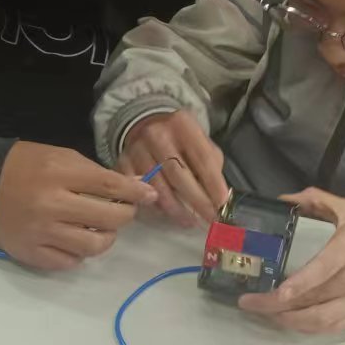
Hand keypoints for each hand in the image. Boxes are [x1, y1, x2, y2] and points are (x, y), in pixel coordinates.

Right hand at [0, 140, 157, 270]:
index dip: (136, 193)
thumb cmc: (25, 165)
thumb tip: (136, 187)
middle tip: (119, 211)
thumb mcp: (62, 157)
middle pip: (108, 219)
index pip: (111, 187)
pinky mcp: (30, 254)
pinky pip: (69, 262)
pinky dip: (78, 253)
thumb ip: (97, 173)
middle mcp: (51, 205)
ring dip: (104, 238)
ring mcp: (41, 233)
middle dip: (124, 215)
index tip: (149, 195)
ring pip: (93, 246)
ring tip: (98, 228)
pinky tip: (74, 239)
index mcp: (60, 174)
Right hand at [120, 110, 227, 226]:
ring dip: (177, 209)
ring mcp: (136, 149)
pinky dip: (156, 206)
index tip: (222, 204)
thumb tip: (218, 198)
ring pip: (158, 187)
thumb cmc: (180, 140)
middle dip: (197, 201)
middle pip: (179, 174)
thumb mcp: (199, 143)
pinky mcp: (122, 163)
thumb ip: (210, 165)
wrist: (145, 126)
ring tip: (190, 221)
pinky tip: (168, 213)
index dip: (213, 183)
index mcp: (182, 124)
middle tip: (210, 219)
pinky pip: (140, 191)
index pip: (202, 158)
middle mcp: (157, 134)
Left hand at [238, 188, 344, 334]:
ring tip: (263, 314)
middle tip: (248, 303)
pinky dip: (306, 329)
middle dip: (277, 307)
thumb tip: (283, 199)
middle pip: (312, 301)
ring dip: (288, 322)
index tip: (273, 292)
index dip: (296, 286)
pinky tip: (287, 322)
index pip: (321, 272)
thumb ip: (316, 201)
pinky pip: (330, 328)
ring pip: (319, 321)